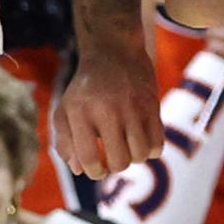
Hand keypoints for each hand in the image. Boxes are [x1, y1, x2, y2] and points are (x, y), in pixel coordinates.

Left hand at [55, 42, 161, 177]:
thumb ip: (65, 142)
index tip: (97, 167)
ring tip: (126, 145)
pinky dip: (151, 149)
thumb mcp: (66, 110)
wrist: (114, 51)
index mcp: (80, 112)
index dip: (94, 172)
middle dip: (115, 166)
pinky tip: (141, 138)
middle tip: (112, 155)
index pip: (89, 159)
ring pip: (141, 156)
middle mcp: (107, 110)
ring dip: (134, 158)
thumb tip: (78, 170)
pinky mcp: (152, 105)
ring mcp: (132, 107)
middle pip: (119, 162)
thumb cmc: (87, 88)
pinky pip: (158, 145)